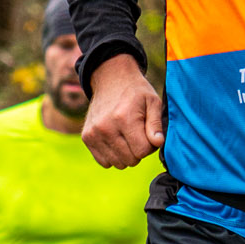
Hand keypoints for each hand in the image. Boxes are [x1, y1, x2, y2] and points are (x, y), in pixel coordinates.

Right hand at [83, 53, 164, 168]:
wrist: (110, 80)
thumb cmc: (136, 92)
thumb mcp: (153, 102)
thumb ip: (156, 124)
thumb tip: (158, 143)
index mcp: (124, 118)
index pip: (142, 151)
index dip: (150, 145)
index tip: (148, 134)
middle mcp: (106, 128)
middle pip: (131, 160)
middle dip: (138, 150)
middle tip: (138, 134)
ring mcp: (94, 133)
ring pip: (118, 163)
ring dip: (126, 154)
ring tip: (127, 136)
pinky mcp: (87, 137)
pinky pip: (104, 162)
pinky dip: (112, 155)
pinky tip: (116, 140)